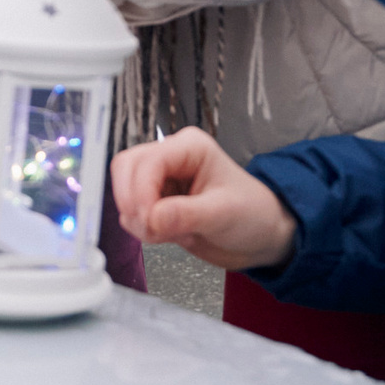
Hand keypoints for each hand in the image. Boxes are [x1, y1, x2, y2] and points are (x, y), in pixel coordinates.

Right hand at [110, 129, 298, 271]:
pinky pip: (131, 211)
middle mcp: (172, 159)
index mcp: (189, 148)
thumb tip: (152, 217)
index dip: (141, 191)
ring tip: (164, 234)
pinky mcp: (156, 202)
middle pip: (126, 168)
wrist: (260, 237)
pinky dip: (141, 227)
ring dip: (136, 217)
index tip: (150, 221)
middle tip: (149, 229)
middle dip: (133, 202)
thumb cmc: (253, 214)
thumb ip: (185, 215)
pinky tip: (166, 235)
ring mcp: (162, 181)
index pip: (148, 161)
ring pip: (124, 190)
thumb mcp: (223, 213)